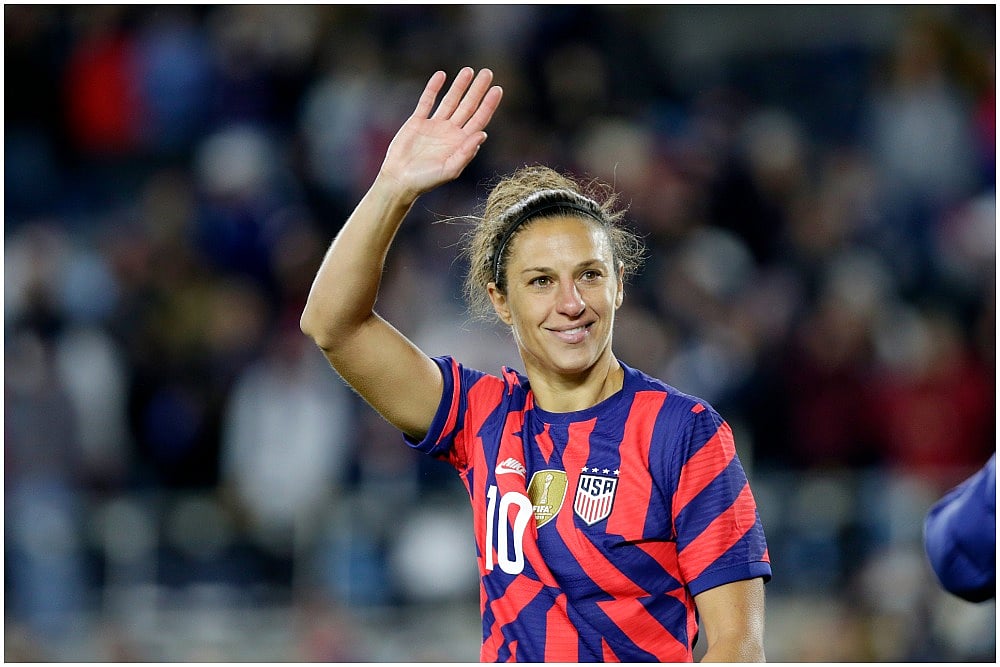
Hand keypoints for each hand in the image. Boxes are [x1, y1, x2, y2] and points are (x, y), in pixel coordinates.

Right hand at [379, 67, 502, 198]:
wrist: (399, 180)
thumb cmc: (426, 180)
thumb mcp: (449, 170)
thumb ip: (466, 153)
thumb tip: (482, 134)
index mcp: (461, 143)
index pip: (479, 119)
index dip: (488, 105)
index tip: (497, 89)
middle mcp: (450, 132)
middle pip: (468, 106)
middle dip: (477, 90)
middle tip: (487, 73)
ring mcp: (434, 125)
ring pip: (450, 100)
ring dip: (459, 86)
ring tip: (469, 70)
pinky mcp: (417, 122)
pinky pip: (427, 101)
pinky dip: (433, 88)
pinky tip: (441, 75)